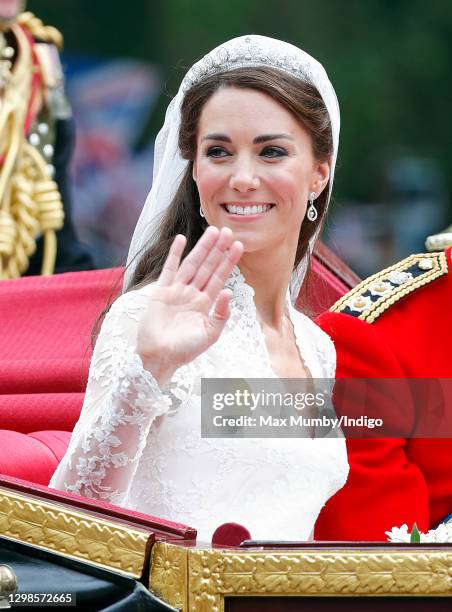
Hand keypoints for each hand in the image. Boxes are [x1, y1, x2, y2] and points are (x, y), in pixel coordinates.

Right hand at [137, 226, 243, 385]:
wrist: (160, 357)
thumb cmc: (185, 350)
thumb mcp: (210, 334)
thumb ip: (221, 313)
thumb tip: (228, 291)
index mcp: (205, 304)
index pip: (220, 277)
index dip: (229, 261)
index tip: (239, 245)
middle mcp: (192, 294)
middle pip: (208, 266)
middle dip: (218, 249)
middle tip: (228, 231)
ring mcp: (177, 291)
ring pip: (192, 264)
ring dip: (202, 248)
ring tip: (213, 231)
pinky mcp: (161, 292)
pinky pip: (169, 269)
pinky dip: (175, 254)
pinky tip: (181, 239)